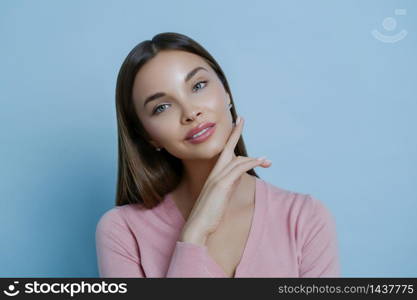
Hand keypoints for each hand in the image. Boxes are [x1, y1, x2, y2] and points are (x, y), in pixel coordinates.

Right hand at [179, 116, 270, 244]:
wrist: (197, 225)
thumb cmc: (208, 214)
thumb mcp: (219, 196)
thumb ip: (227, 185)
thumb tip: (236, 178)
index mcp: (213, 175)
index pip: (222, 153)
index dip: (229, 140)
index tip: (235, 127)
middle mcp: (214, 173)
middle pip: (226, 148)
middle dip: (235, 132)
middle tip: (242, 118)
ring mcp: (217, 178)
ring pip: (237, 159)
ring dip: (255, 159)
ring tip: (268, 161)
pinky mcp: (222, 185)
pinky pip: (239, 168)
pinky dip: (251, 163)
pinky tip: (261, 163)